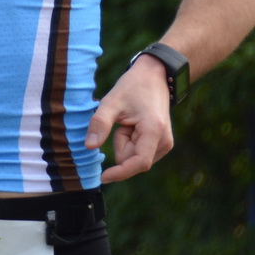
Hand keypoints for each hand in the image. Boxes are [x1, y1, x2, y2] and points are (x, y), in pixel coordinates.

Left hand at [87, 54, 173, 182]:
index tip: (103, 177)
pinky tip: (133, 125)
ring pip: (134, 156)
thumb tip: (89, 146)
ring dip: (125, 142)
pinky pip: (138, 151)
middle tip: (123, 122)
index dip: (121, 172)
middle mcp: (164, 142)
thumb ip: (99, 124)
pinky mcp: (162, 144)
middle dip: (120, 144)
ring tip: (129, 121)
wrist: (154, 77)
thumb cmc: (132, 87)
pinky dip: (130, 141)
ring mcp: (165, 144)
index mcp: (154, 131)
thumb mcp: (111, 102)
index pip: (139, 163)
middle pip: (132, 159)